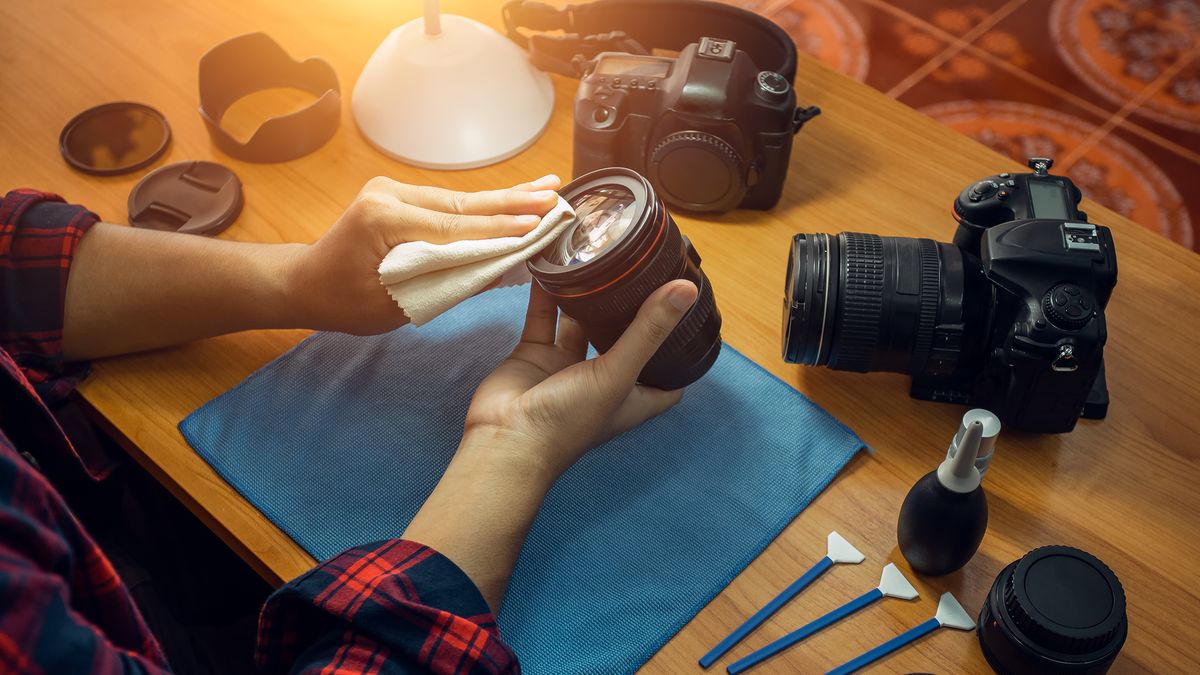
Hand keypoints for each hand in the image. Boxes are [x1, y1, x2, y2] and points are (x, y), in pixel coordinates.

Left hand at [286, 174, 561, 334]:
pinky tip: (515, 198)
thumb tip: (493, 268)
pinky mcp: (401, 195)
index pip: (453, 227)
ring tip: (548, 192)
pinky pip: (450, 203)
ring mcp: (395, 189)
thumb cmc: (343, 302)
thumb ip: (441, 282)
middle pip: (464, 203)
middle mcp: (389, 194)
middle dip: (514, 203)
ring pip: (462, 199)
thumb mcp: (394, 304)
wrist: (306, 282)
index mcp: (383, 219)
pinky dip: (483, 205)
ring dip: (506, 199)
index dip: (499, 230)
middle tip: (556, 198)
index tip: (538, 227)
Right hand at [459, 280, 699, 481]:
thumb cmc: (568, 421)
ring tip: (600, 262)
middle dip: (633, 311)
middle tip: (646, 273)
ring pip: (581, 324)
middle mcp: (603, 380)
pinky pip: (543, 318)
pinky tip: (553, 265)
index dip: (682, 352)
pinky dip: (547, 294)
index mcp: (632, 396)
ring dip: (588, 298)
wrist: (504, 440)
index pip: (669, 376)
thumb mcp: (618, 375)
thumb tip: (686, 290)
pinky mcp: (535, 355)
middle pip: (625, 341)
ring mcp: (566, 367)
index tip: (692, 317)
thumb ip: (648, 331)